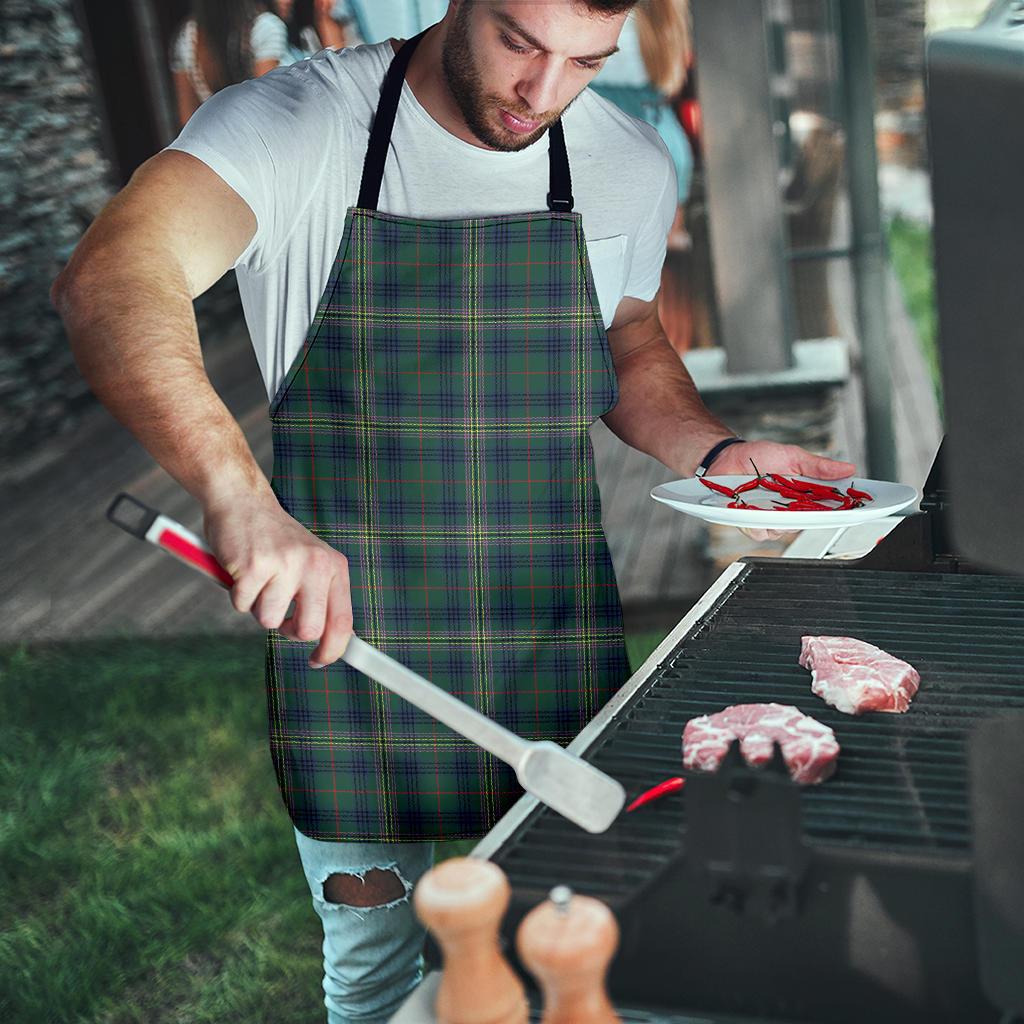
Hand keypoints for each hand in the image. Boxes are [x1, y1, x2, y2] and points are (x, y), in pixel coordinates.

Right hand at [203, 491, 352, 667]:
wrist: (242, 501)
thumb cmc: (274, 540)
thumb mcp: (310, 562)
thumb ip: (320, 597)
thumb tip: (328, 642)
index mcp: (333, 566)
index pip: (343, 621)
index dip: (332, 650)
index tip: (318, 661)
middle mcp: (315, 564)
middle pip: (309, 630)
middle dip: (288, 630)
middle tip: (279, 612)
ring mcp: (285, 564)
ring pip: (269, 620)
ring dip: (258, 606)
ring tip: (258, 579)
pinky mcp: (254, 566)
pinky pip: (242, 605)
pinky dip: (237, 594)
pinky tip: (242, 569)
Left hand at [708, 440, 856, 542]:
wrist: (727, 457)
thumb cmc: (759, 457)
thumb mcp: (793, 456)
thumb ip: (819, 467)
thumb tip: (848, 468)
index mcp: (804, 495)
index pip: (829, 508)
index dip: (844, 511)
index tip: (859, 509)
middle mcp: (790, 510)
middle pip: (809, 523)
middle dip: (812, 516)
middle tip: (807, 502)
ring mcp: (771, 518)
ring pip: (785, 531)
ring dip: (781, 517)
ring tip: (772, 499)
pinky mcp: (751, 523)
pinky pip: (761, 532)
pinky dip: (759, 522)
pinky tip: (754, 508)